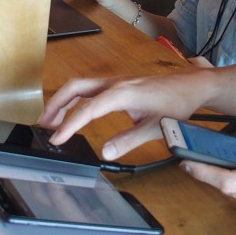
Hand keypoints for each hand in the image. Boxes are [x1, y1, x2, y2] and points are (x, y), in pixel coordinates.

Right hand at [38, 70, 210, 159]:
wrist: (192, 85)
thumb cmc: (177, 104)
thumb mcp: (156, 128)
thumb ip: (130, 141)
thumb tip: (106, 153)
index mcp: (122, 93)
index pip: (87, 109)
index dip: (69, 125)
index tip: (56, 140)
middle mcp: (115, 83)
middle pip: (75, 88)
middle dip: (56, 104)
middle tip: (42, 125)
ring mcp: (117, 81)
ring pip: (82, 86)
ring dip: (64, 100)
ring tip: (52, 120)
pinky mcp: (120, 84)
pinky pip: (91, 88)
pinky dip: (77, 98)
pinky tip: (76, 112)